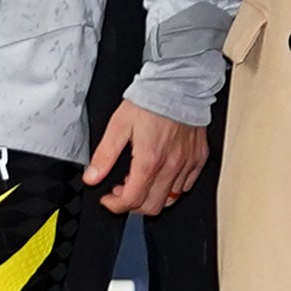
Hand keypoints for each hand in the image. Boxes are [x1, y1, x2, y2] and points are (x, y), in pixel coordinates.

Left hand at [89, 102, 208, 216]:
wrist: (179, 84)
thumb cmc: (151, 100)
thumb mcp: (118, 126)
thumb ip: (104, 155)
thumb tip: (92, 176)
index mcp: (149, 160)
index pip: (132, 200)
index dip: (116, 206)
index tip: (109, 199)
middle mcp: (171, 166)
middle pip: (152, 206)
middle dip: (133, 204)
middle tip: (123, 190)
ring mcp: (187, 163)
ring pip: (171, 199)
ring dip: (153, 196)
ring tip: (142, 181)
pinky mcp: (199, 158)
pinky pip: (187, 185)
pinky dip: (172, 187)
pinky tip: (162, 174)